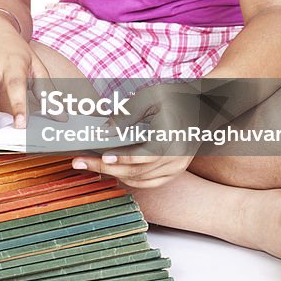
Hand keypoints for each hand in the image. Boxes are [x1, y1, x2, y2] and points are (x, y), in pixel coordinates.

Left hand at [76, 81, 200, 188]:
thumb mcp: (150, 97)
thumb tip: (104, 131)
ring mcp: (176, 168)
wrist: (200, 107)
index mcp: (172, 138)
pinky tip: (111, 170)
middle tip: (80, 163)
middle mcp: (176, 158)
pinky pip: (147, 183)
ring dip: (114, 175)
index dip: (121, 158)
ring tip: (90, 165)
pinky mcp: (174, 173)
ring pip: (139, 180)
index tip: (102, 156)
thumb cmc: (175, 98)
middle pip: (136, 171)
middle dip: (104, 168)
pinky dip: (129, 179)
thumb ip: (127, 114)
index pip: (143, 156)